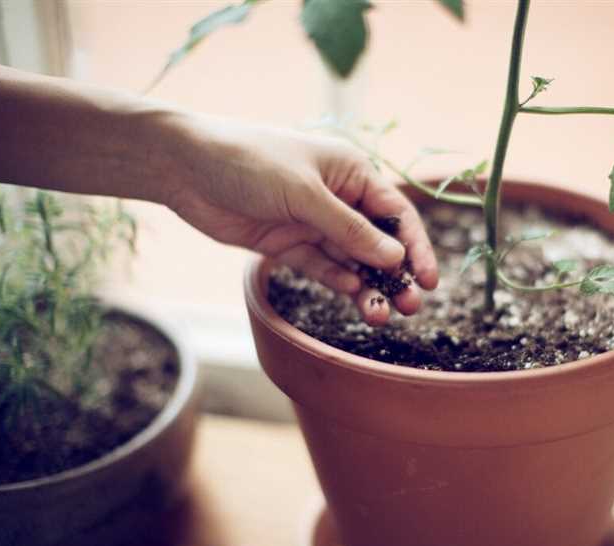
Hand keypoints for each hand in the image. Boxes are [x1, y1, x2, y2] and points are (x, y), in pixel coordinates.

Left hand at [165, 117, 437, 325]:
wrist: (185, 168)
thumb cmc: (249, 161)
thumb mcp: (305, 194)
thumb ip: (349, 229)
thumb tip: (394, 259)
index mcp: (351, 172)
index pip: (396, 213)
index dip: (415, 246)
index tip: (429, 280)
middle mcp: (338, 198)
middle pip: (378, 242)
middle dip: (396, 274)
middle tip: (410, 307)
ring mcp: (313, 223)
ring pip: (352, 261)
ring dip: (368, 286)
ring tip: (381, 315)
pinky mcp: (289, 244)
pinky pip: (323, 268)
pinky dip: (339, 283)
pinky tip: (353, 297)